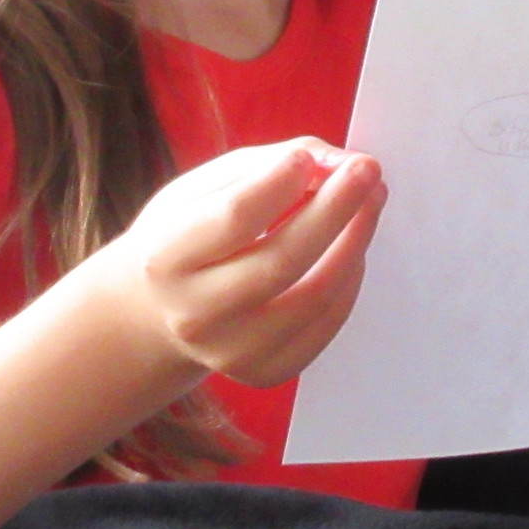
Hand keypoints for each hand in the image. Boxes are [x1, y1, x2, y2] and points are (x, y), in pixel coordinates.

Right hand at [101, 138, 386, 383]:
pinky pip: (325, 324)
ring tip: (371, 199)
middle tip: (367, 169)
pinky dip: (349, 281)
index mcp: (166, 259)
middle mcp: (195, 315)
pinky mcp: (265, 371)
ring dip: (354, 241)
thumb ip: (266, 165)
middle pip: (282, 259)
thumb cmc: (185, 238)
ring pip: (315, 296)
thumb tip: (334, 162)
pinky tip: (352, 248)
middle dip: (335, 208)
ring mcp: (231, 352)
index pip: (235, 217)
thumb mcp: (200, 190)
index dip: (279, 182)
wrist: (156, 312)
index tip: (308, 156)